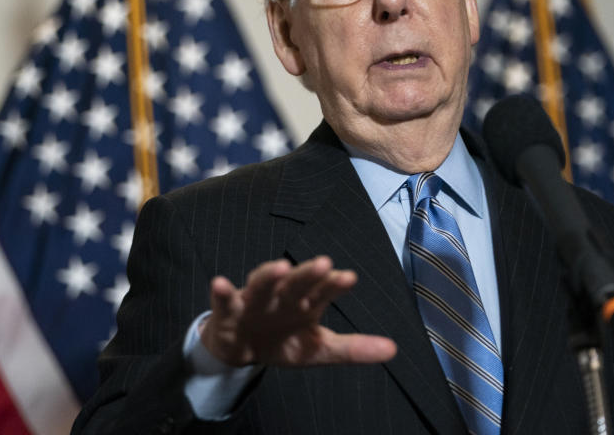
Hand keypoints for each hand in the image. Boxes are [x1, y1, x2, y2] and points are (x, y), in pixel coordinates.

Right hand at [199, 256, 396, 367]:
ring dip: (269, 274)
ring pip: (262, 283)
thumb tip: (393, 350)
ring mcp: (254, 300)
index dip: (334, 284)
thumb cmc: (283, 341)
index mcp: (305, 302)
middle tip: (324, 263)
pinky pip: (224, 299)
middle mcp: (282, 295)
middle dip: (307, 273)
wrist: (241, 350)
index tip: (349, 278)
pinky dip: (221, 291)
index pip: (323, 290)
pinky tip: (219, 283)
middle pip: (296, 282)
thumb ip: (353, 349)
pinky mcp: (228, 309)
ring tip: (280, 266)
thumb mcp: (318, 349)